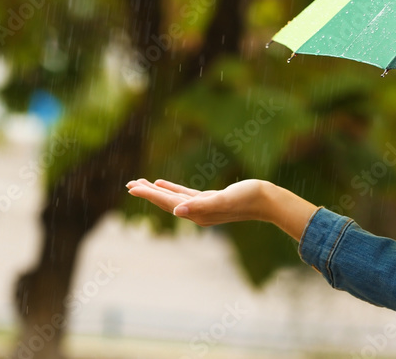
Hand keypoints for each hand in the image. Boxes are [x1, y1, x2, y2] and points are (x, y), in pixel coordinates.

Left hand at [125, 178, 268, 225]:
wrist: (266, 200)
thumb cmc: (247, 198)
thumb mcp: (223, 200)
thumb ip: (201, 205)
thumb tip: (178, 211)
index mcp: (197, 212)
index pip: (167, 202)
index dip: (148, 194)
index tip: (131, 187)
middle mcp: (197, 212)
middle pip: (166, 201)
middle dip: (147, 193)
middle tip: (129, 184)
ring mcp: (203, 206)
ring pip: (173, 197)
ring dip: (156, 191)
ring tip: (141, 184)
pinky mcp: (209, 199)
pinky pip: (184, 194)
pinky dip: (171, 188)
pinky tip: (163, 183)